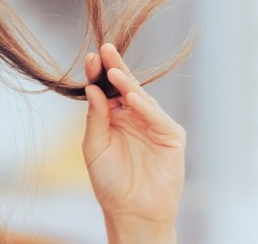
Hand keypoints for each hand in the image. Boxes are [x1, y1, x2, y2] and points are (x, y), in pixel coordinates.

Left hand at [82, 44, 184, 242]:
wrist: (130, 210)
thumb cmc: (109, 180)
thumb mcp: (94, 146)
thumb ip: (95, 117)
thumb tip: (92, 89)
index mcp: (113, 115)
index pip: (106, 89)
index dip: (99, 74)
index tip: (90, 58)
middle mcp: (134, 115)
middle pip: (124, 87)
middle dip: (115, 68)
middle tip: (105, 50)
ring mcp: (153, 124)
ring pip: (141, 98)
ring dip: (128, 84)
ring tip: (114, 71)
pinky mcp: (170, 136)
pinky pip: (157, 118)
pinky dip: (145, 107)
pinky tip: (132, 97)